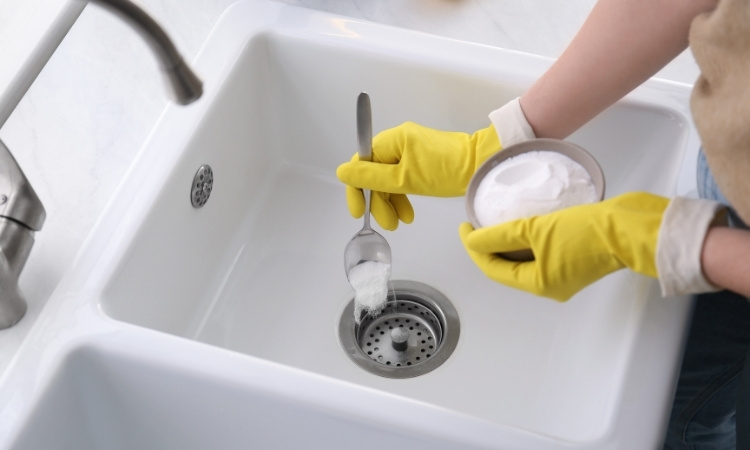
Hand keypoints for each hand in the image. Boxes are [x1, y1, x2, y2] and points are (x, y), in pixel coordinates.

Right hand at [337, 122, 500, 229]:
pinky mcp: (421, 161)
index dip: (356, 189)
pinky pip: (402, 179)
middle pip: (375, 174)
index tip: (358, 212)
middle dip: (378, 201)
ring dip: (391, 202)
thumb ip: (371, 177)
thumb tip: (342, 171)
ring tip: (400, 223)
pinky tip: (408, 213)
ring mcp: (410, 150)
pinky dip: (402, 196)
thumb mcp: (404, 179)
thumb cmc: (445, 170)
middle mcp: (398, 141)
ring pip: (388, 179)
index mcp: (391, 140)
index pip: (361, 163)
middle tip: (388, 224)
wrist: (480, 166)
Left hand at [458, 192, 668, 300]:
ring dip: (508, 244)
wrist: (631, 228)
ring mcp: (565, 274)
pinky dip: (528, 242)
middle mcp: (551, 285)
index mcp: (540, 284)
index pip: (494, 270)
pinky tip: (523, 223)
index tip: (465, 227)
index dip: (475, 249)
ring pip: (525, 261)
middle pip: (508, 268)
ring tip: (494, 222)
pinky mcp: (576, 260)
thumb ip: (500, 235)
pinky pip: (541, 253)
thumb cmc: (588, 232)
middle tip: (475, 225)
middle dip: (489, 248)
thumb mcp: (536, 230)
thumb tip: (473, 240)